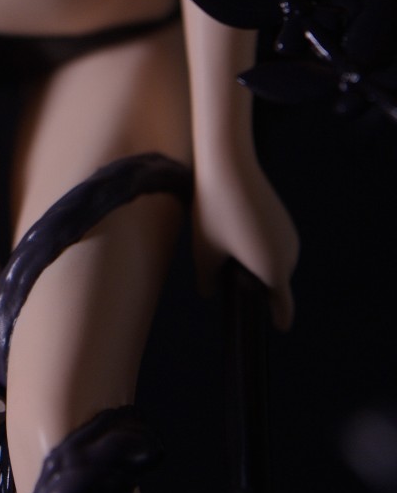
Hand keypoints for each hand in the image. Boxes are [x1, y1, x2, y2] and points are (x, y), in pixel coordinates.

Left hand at [192, 150, 298, 330]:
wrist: (229, 165)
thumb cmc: (214, 211)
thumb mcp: (204, 251)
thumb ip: (207, 278)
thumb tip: (207, 292)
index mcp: (273, 270)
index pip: (282, 304)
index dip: (279, 317)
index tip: (280, 327)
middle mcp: (289, 255)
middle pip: (272, 281)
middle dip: (253, 280)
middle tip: (222, 261)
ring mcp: (289, 235)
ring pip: (272, 260)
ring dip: (254, 259)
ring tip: (226, 237)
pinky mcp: (284, 218)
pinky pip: (272, 242)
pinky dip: (258, 242)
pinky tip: (236, 226)